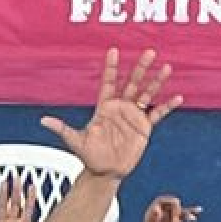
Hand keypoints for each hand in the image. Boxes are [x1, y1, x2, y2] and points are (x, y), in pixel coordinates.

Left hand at [40, 45, 180, 180]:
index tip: (113, 50)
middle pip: (132, 82)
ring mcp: (134, 116)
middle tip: (149, 52)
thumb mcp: (75, 141)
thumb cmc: (89, 155)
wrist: (104, 171)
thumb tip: (43, 121)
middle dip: (140, 67)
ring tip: (166, 67)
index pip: (108, 82)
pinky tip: (178, 97)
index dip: (111, 67)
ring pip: (147, 93)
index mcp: (104, 107)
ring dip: (157, 81)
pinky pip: (157, 113)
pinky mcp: (144, 127)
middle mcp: (121, 107)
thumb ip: (62, 129)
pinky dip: (167, 106)